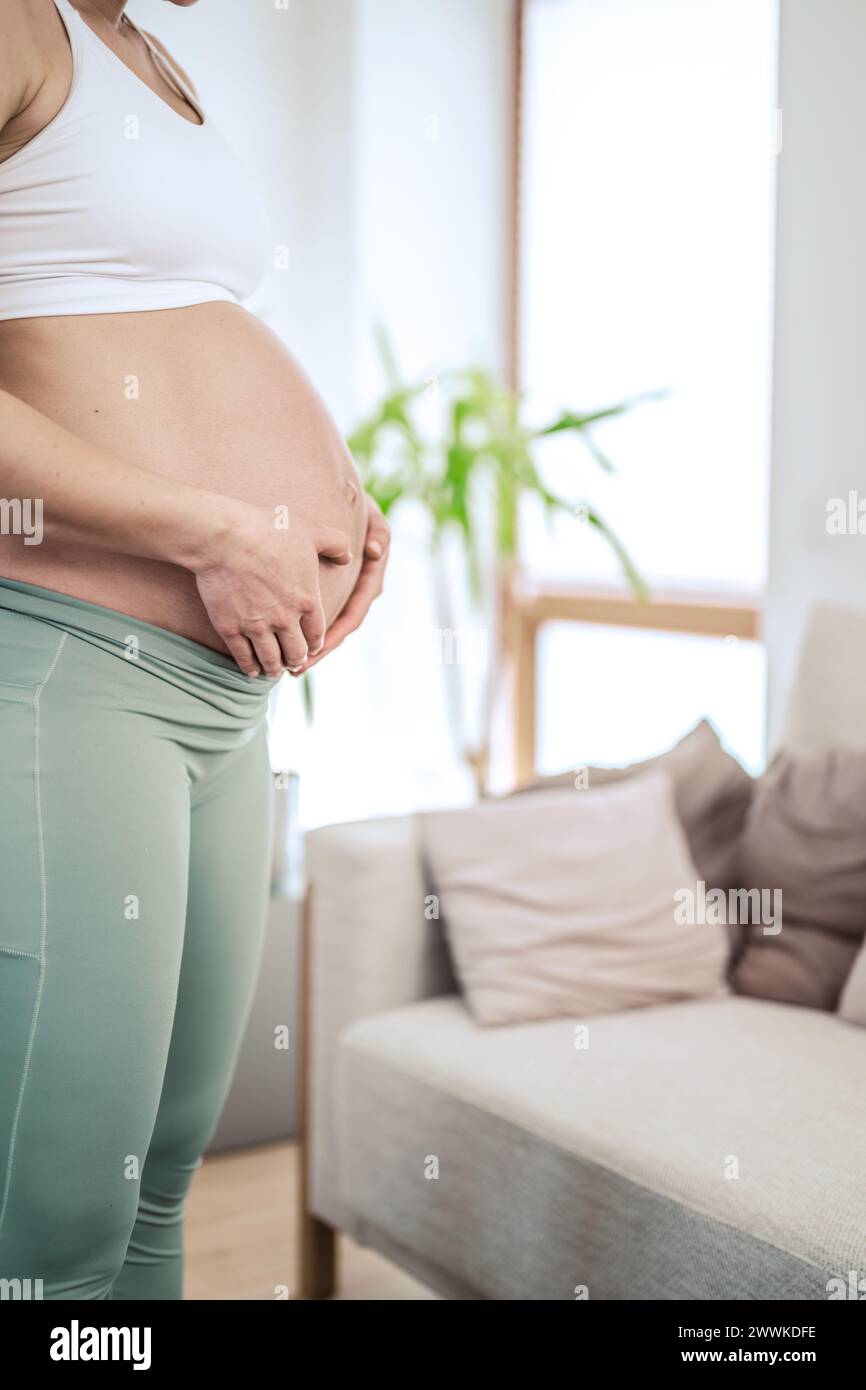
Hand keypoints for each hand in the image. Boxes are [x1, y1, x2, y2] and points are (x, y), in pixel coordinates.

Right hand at [193, 500, 352, 677]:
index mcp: (307, 600)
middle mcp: (285, 619)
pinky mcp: (230, 628)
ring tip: (273, 671)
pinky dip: (249, 667)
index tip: (312, 647)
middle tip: (294, 661)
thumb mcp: (312, 531)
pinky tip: (252, 670)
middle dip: (297, 659)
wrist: (225, 537)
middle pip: (296, 652)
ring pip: (270, 659)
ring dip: (274, 668)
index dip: (315, 643)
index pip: (316, 633)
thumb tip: (348, 556)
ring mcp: (257, 626)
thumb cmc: (269, 529)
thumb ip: (336, 544)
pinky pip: (243, 656)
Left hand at [291, 494, 390, 673]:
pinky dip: (301, 633)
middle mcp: (358, 594)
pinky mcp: (330, 592)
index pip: (353, 615)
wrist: (346, 501)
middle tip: (296, 668)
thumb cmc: (359, 509)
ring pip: (326, 629)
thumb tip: (375, 552)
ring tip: (287, 668)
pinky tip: (283, 645)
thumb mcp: (373, 517)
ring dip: (308, 649)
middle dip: (318, 652)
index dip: (334, 635)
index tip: (317, 650)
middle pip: (338, 631)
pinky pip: (316, 617)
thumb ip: (379, 533)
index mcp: (370, 582)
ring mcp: (345, 594)